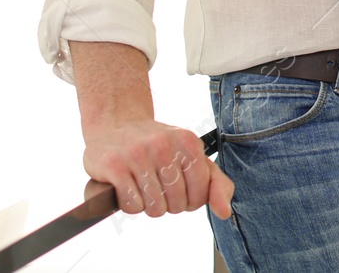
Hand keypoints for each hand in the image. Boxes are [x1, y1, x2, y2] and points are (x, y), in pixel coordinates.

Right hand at [82, 118, 232, 219]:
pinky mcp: (114, 166)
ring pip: (155, 208)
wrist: (115, 124)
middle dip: (169, 204)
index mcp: (188, 141)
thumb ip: (216, 183)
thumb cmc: (159, 147)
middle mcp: (163, 144)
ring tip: (144, 188)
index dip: (191, 201)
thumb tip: (225, 213)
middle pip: (177, 204)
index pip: (200, 193)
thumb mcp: (191, 155)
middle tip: (159, 187)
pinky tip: (129, 189)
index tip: (182, 190)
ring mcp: (137, 154)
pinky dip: (131, 205)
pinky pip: (132, 206)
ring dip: (149, 206)